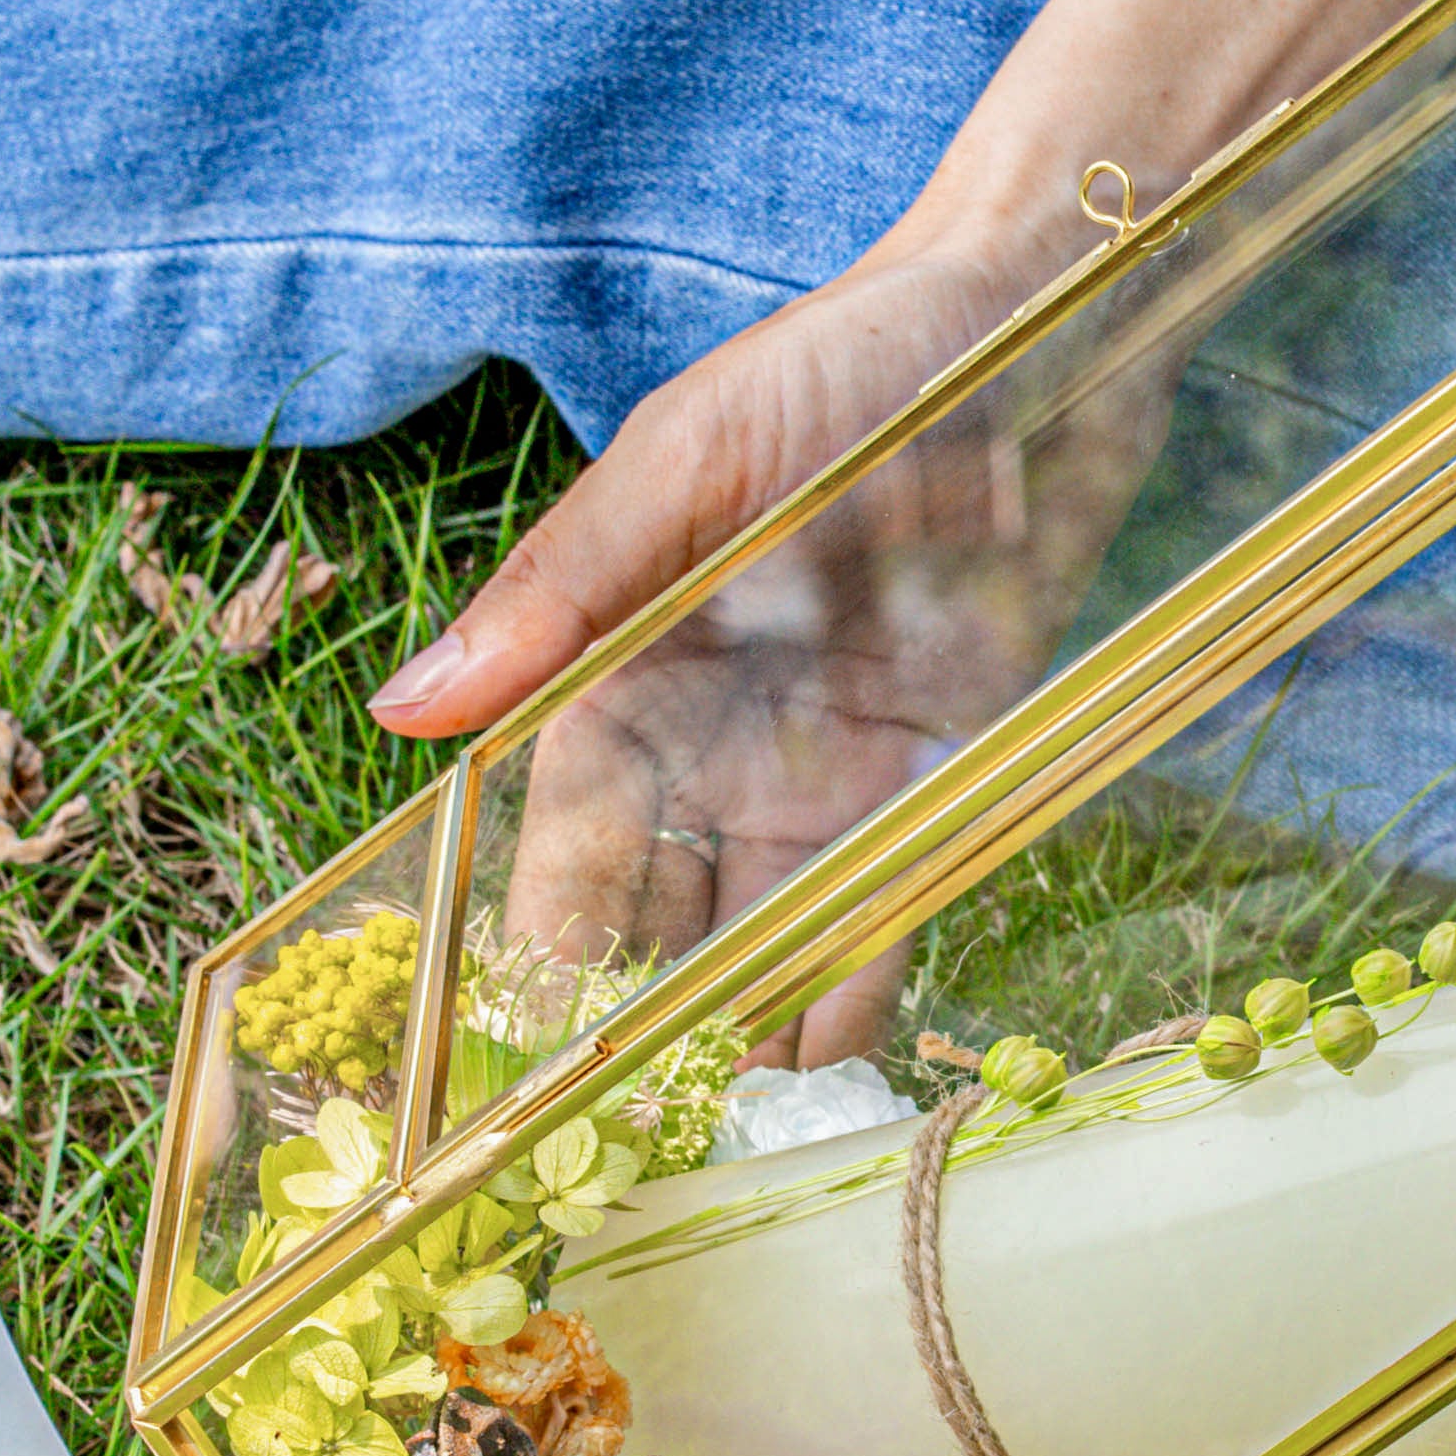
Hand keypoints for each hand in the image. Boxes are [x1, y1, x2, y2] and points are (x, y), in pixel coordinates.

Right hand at [373, 173, 1179, 1069]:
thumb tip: (409, 710)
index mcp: (634, 651)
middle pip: (664, 889)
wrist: (1047, 321)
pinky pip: (890, 887)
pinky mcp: (940, 757)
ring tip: (721, 1134)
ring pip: (769, 912)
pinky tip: (837, 1070)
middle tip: (622, 1131)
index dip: (543, 928)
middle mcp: (724, 720)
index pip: (570, 820)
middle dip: (641, 1006)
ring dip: (747, 1016)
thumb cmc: (847, 361)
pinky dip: (862, 971)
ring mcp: (831, 748)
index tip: (516, 1042)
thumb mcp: (691, 454)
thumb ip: (569, 583)